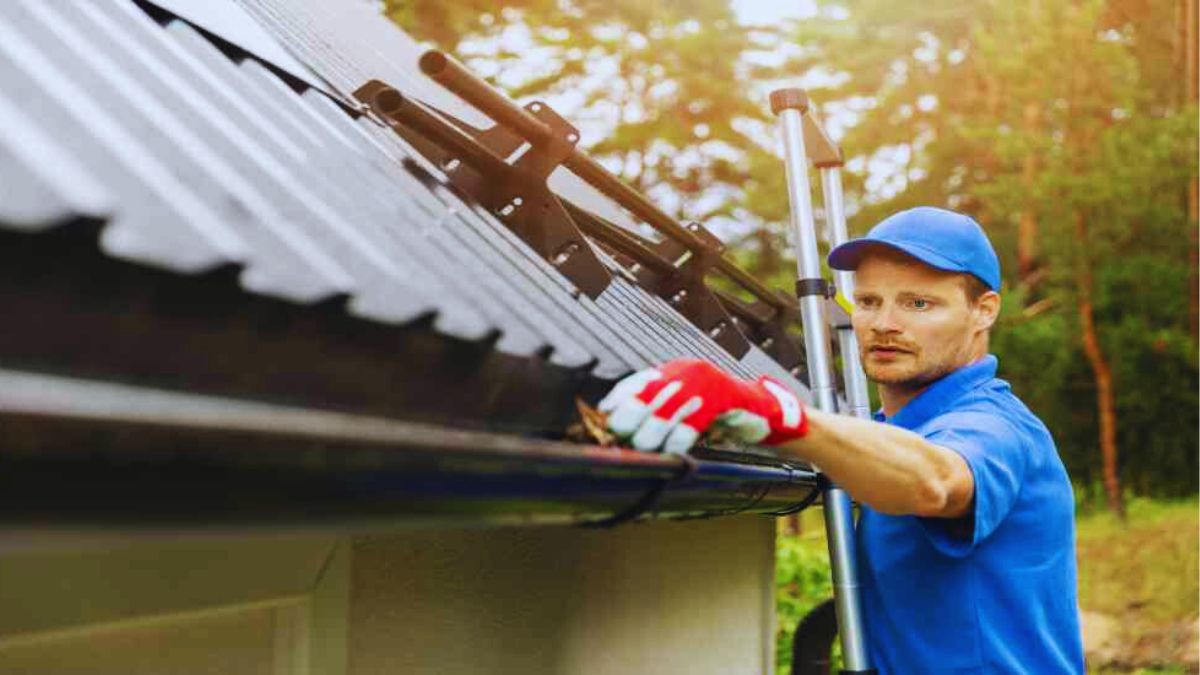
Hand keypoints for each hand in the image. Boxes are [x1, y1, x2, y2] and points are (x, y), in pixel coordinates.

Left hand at [598, 359, 807, 453]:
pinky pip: (688, 425)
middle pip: (644, 398)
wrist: (759, 410)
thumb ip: (656, 409)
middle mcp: (684, 372)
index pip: (634, 383)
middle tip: (626, 441)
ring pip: (663, 414)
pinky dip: (677, 442)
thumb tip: (617, 421)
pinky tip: (673, 452)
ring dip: (651, 436)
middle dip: (631, 424)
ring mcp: (702, 384)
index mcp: (673, 371)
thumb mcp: (684, 404)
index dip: (617, 403)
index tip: (603, 422)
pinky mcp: (719, 399)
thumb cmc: (717, 412)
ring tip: (646, 448)